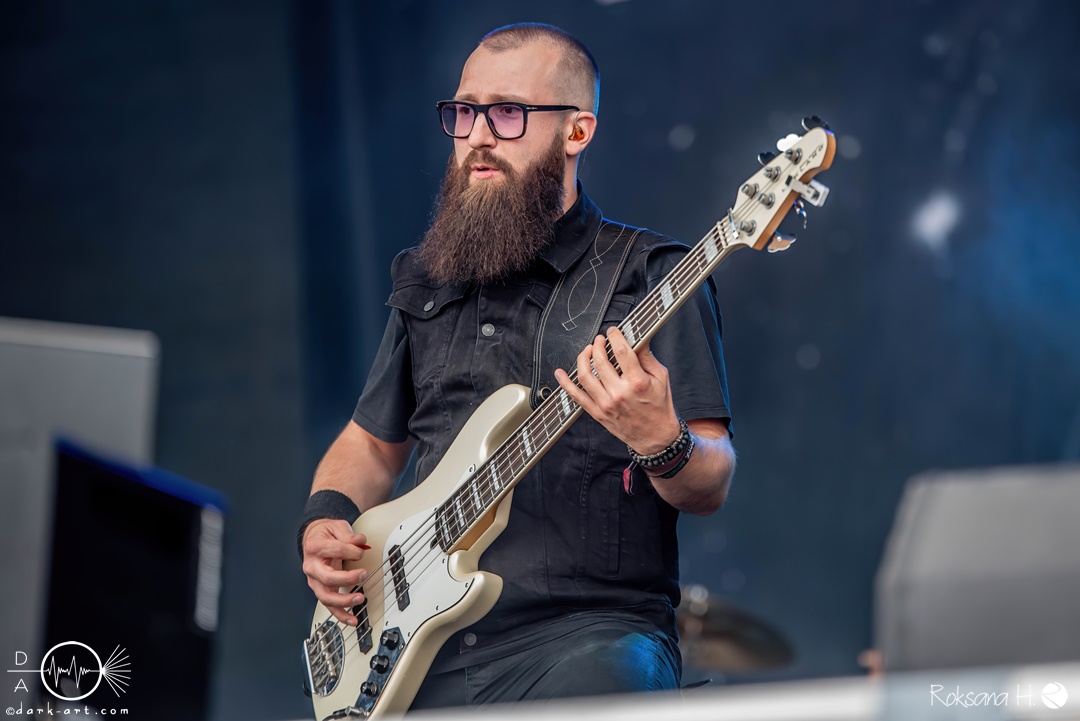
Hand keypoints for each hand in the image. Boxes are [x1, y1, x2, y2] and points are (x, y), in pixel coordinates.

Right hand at [301, 518, 369, 625]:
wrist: (313, 539)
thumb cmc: (325, 534)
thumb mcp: (337, 527)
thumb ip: (348, 535)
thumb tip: (360, 542)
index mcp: (314, 547)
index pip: (333, 550)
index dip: (351, 550)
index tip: (361, 550)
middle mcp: (312, 566)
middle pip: (327, 578)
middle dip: (346, 579)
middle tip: (363, 575)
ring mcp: (315, 580)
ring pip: (326, 596)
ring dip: (344, 601)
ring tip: (360, 599)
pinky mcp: (321, 589)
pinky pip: (330, 605)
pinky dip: (341, 615)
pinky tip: (352, 619)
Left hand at [554, 327, 680, 453]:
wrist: (656, 437)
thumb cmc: (659, 408)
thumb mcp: (661, 378)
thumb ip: (647, 357)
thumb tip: (637, 339)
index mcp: (637, 382)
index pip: (621, 351)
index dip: (614, 336)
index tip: (612, 332)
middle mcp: (619, 393)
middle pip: (600, 361)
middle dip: (597, 345)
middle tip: (599, 340)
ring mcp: (606, 404)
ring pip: (585, 375)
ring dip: (583, 358)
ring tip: (587, 351)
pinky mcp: (598, 413)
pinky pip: (577, 396)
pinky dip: (566, 384)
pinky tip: (561, 374)